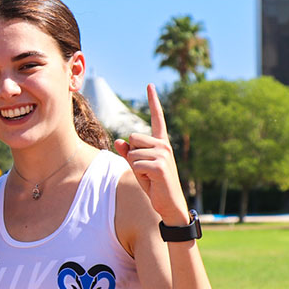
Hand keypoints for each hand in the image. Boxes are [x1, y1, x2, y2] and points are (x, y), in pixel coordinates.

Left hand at [114, 84, 189, 224]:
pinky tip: (151, 181)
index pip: (156, 119)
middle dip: (132, 155)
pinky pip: (135, 164)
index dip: (153, 101)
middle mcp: (164, 145)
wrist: (168, 204)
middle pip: (133, 138)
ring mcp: (163, 155)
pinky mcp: (159, 166)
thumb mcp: (138, 166)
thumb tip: (119, 141)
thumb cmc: (153, 184)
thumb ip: (128, 153)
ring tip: (149, 176)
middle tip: (145, 170)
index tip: (150, 85)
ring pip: (132, 153)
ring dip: (135, 167)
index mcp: (161, 143)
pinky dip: (138, 174)